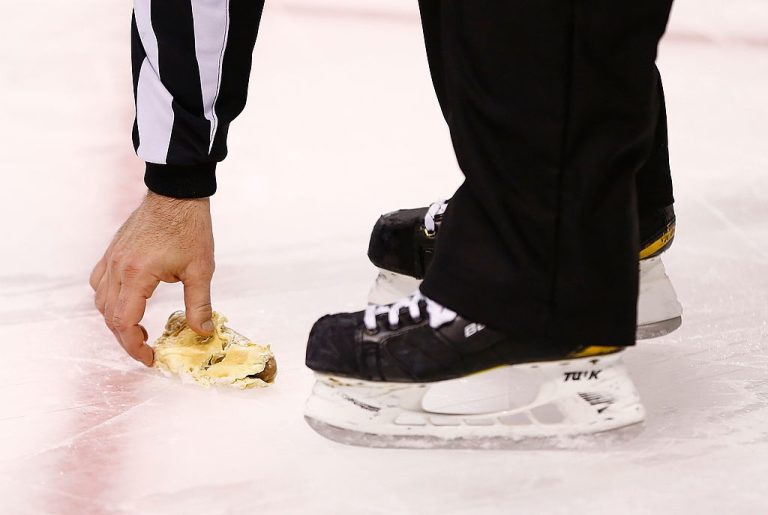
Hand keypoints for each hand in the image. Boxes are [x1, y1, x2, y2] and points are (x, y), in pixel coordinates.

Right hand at [90, 191, 214, 365]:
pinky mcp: (113, 251)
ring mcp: (112, 258)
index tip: (150, 357)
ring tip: (140, 330)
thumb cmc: (190, 228)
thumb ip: (199, 305)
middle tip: (148, 348)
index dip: (134, 347)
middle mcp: (118, 268)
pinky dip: (110, 299)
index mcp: (137, 275)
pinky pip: (100, 282)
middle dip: (126, 338)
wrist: (177, 194)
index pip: (124, 323)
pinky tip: (129, 302)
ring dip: (116, 320)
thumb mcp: (200, 270)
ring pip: (101, 301)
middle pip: (109, 316)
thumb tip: (202, 333)